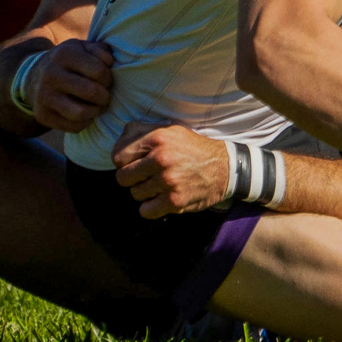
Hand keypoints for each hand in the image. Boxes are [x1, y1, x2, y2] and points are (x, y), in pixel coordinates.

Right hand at [27, 40, 115, 132]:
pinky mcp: (43, 115)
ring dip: (96, 111)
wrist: (34, 76)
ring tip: (98, 106)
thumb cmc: (68, 62)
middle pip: (91, 92)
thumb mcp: (82, 48)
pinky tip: (86, 113)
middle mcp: (52, 74)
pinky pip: (74, 127)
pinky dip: (86, 122)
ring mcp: (45, 96)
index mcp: (65, 54)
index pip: (99, 71)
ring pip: (80, 113)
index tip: (106, 80)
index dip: (108, 78)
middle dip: (105, 96)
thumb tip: (110, 62)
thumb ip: (101, 50)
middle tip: (104, 95)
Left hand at [110, 123, 232, 217]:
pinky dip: (151, 208)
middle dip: (132, 178)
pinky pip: (145, 211)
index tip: (134, 164)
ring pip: (135, 194)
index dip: (123, 162)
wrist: (224, 167)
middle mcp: (161, 158)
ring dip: (144, 192)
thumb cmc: (191, 148)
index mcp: (157, 138)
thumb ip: (140, 131)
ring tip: (159, 185)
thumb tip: (117, 143)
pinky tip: (161, 198)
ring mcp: (168, 181)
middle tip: (145, 176)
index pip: (118, 157)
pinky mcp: (175, 200)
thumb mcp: (169, 130)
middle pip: (122, 178)